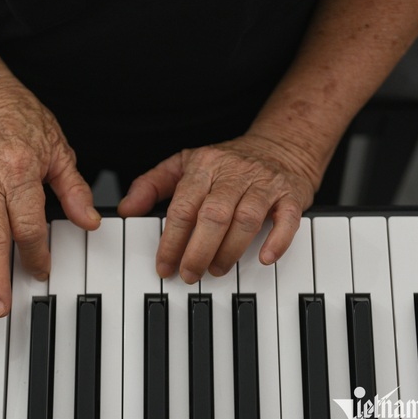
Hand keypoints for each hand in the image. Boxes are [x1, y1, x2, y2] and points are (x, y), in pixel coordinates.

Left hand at [118, 133, 317, 282]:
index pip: (183, 207)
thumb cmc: (227, 162)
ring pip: (246, 220)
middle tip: (189, 274)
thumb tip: (127, 209)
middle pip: (213, 216)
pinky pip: (287, 219)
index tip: (164, 265)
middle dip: (197, 251)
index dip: (171, 241)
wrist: (280, 144)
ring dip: (229, 251)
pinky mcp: (291, 195)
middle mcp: (233, 174)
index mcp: (204, 167)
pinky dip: (277, 240)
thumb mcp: (184, 164)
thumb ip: (152, 185)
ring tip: (216, 269)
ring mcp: (264, 184)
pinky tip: (264, 257)